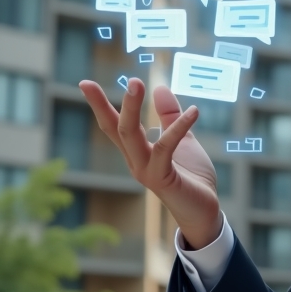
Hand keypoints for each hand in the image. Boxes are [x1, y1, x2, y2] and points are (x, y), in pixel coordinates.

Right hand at [79, 77, 223, 249]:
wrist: (204, 211)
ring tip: (138, 82)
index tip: (85, 83)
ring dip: (133, 108)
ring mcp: (145, 171)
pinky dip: (179, 127)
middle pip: (117, 128)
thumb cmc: (192, 178)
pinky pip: (165, 148)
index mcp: (137, 152)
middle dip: (109, 103)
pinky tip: (194, 111)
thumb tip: (159, 87)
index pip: (114, 125)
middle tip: (109, 80)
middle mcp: (135, 161)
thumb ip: (170, 117)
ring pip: (131, 135)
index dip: (100, 104)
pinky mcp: (162, 178)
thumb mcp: (183, 141)